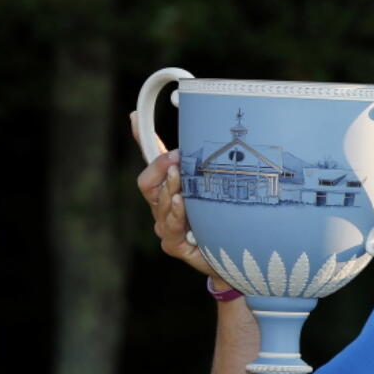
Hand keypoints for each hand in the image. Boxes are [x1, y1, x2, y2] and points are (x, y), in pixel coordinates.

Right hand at [131, 111, 215, 278]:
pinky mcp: (174, 244)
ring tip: (179, 175)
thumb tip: (216, 132)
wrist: (236, 255)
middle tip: (177, 156)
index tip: (136, 117)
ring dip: (170, 186)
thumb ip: (214, 166)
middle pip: (147, 181)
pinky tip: (181, 202)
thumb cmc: (226, 219)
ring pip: (158, 202)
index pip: (152, 161)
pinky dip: (176, 213)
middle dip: (160, 166)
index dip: (142, 139)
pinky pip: (170, 226)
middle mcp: (163, 205)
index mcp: (170, 188)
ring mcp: (166, 225)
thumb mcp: (221, 187)